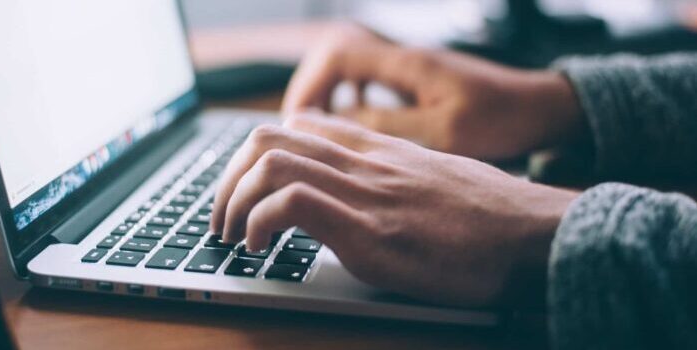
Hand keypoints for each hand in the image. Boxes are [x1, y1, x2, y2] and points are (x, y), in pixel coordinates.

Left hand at [211, 114, 577, 306]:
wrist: (537, 235)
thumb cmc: (493, 217)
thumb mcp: (436, 180)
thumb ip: (393, 177)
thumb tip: (364, 196)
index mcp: (379, 150)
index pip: (299, 125)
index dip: (257, 154)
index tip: (247, 188)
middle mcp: (366, 162)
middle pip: (269, 137)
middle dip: (228, 178)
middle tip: (223, 216)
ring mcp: (366, 193)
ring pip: (270, 162)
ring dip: (233, 200)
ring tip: (232, 235)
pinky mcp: (370, 231)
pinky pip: (292, 203)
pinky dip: (259, 222)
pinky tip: (260, 248)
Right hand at [282, 24, 584, 159]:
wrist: (541, 108)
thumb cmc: (502, 119)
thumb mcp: (443, 132)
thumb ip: (387, 126)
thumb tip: (334, 126)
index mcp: (407, 64)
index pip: (337, 55)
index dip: (309, 86)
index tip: (297, 122)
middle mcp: (403, 58)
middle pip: (335, 57)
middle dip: (310, 90)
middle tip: (299, 129)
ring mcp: (410, 68)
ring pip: (350, 69)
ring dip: (329, 95)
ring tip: (318, 131)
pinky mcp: (417, 82)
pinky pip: (369, 82)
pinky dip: (351, 101)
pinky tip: (354, 126)